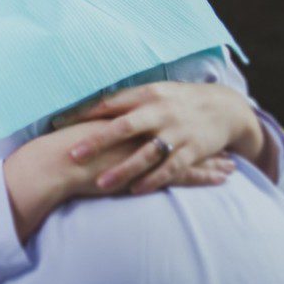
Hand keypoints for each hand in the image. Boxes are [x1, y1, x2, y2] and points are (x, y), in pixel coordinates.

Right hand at [3, 120, 232, 241]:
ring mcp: (151, 149)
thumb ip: (103, 125)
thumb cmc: (69, 147)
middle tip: (223, 141)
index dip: (181, 123)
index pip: (163, 119)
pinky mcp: (152, 170)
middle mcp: (146, 130)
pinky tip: (222, 179)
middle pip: (182, 133)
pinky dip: (206, 176)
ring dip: (212, 160)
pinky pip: (186, 173)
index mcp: (131, 117)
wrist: (62, 160)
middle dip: (203, 139)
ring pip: (190, 153)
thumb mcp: (88, 129)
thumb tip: (106, 122)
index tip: (198, 124)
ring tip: (231, 165)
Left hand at [61, 82, 261, 194]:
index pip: (108, 104)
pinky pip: (170, 168)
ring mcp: (176, 132)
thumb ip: (124, 101)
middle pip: (123, 127)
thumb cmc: (177, 101)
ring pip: (145, 153)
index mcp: (145, 95)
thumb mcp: (152, 93)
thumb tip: (88, 107)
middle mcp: (159, 112)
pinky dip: (153, 180)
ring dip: (123, 170)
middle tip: (74, 155)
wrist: (225, 106)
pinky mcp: (193, 149)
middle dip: (98, 142)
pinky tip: (135, 190)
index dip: (82, 113)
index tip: (58, 123)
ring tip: (100, 184)